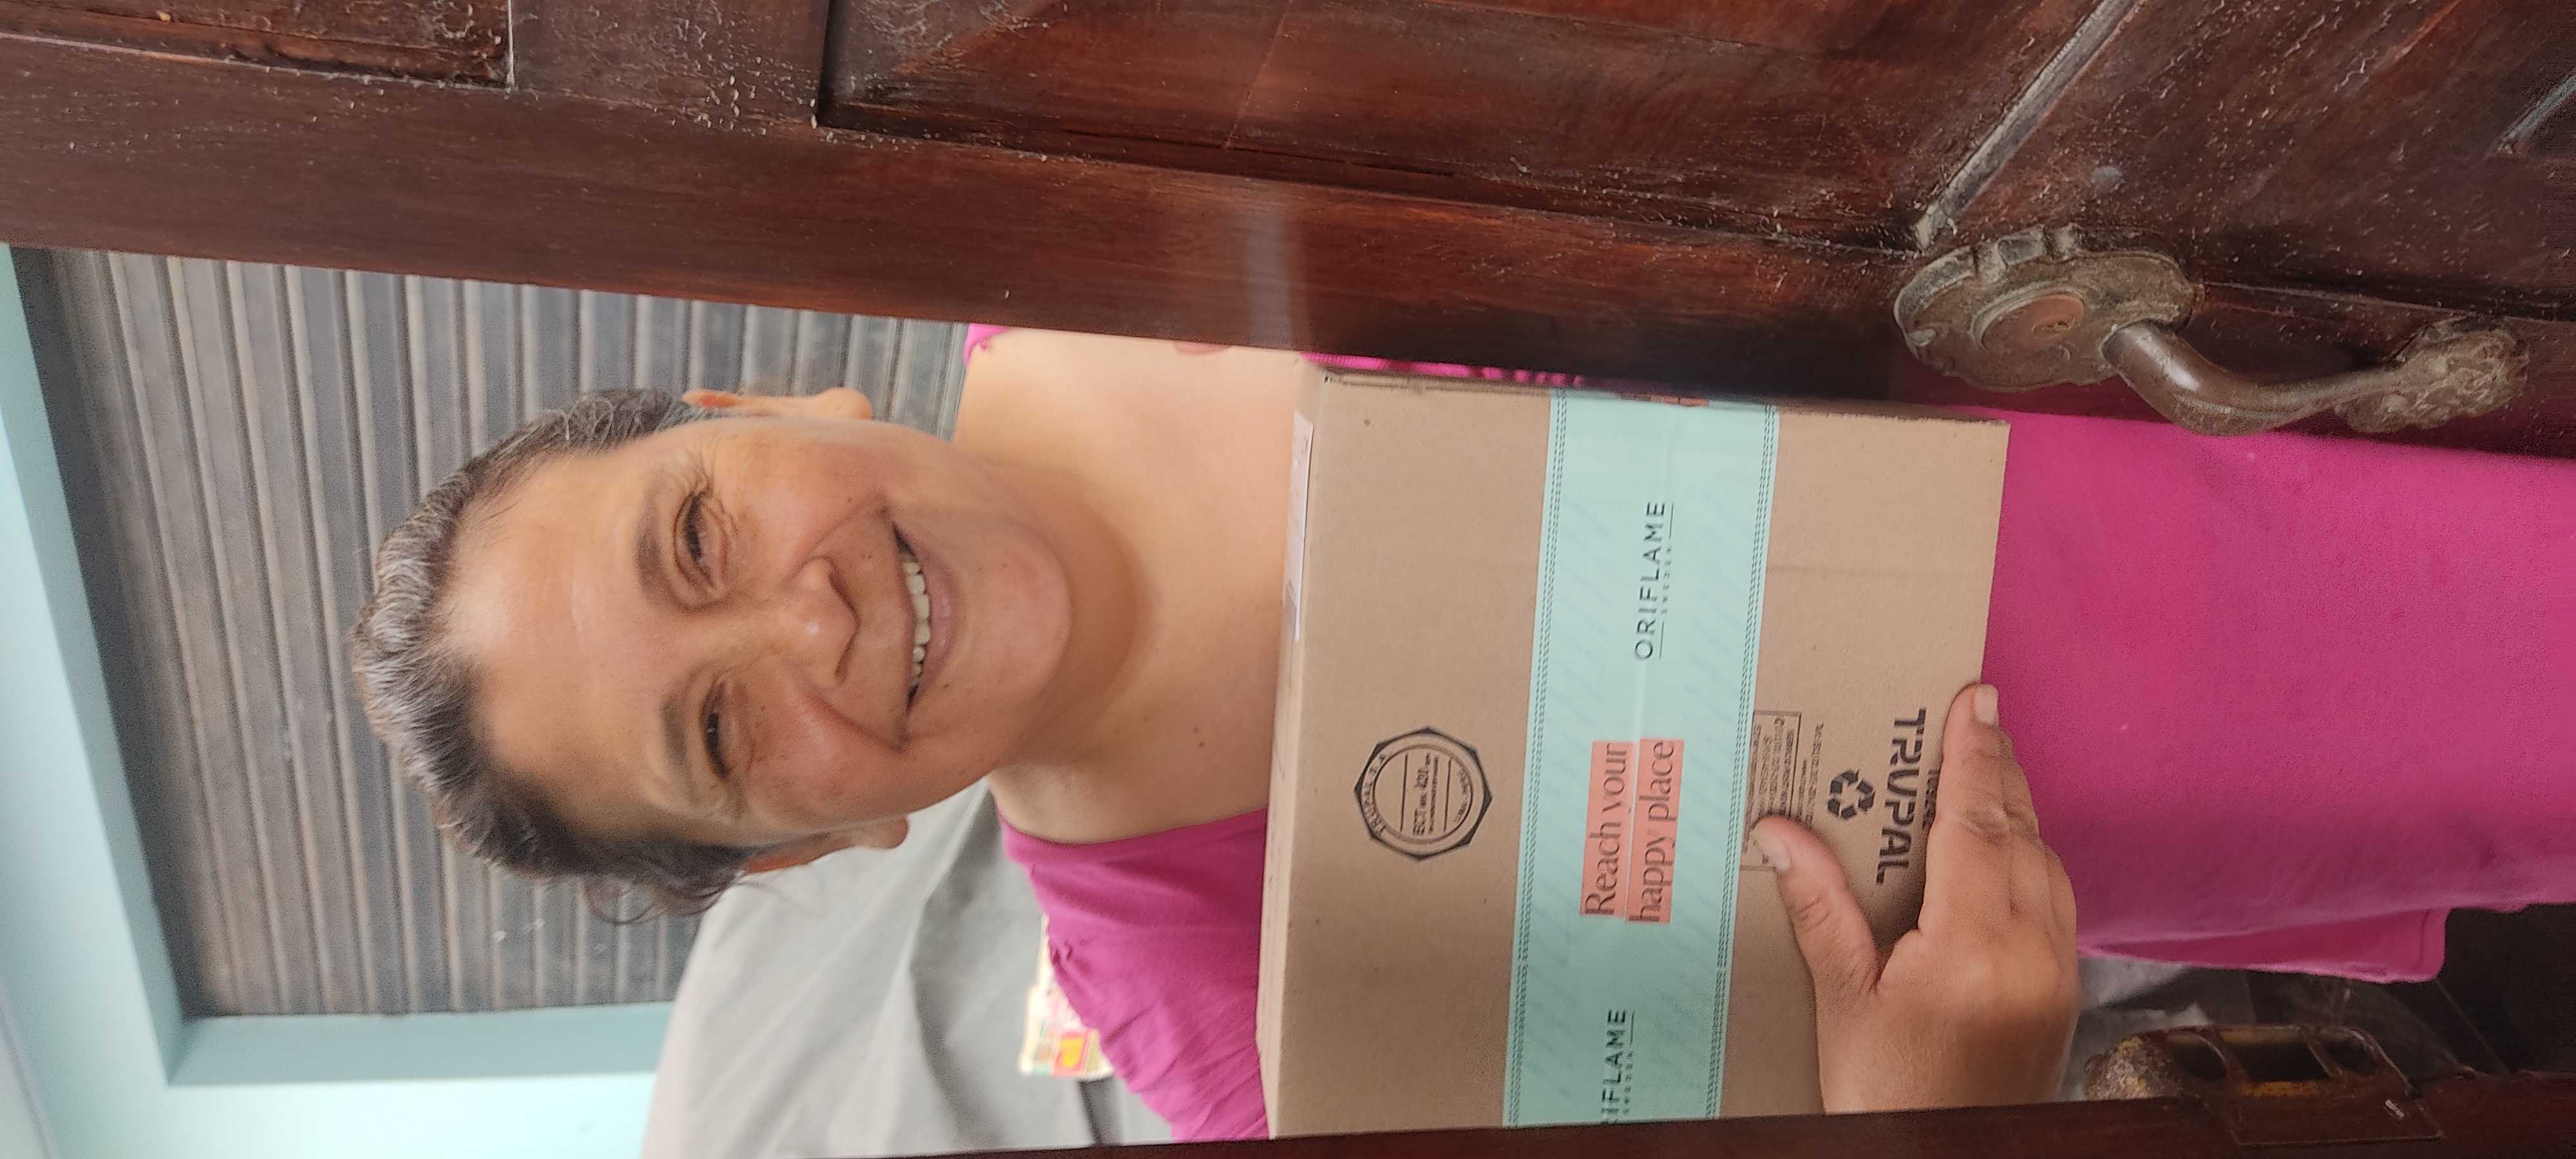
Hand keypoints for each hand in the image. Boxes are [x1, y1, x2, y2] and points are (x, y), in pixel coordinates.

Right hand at [1749, 683, 2080, 1112]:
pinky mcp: (2065, 994)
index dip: (1973, 757)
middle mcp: (2030, 952)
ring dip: (2018, 810)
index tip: (1972, 699)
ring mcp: (2058, 974)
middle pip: (2021, 832)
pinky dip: (2033, 857)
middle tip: (1978, 711)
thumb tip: (1779, 830)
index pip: (1976, 825)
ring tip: (1985, 767)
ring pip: (2049, 864)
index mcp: (1972, 947)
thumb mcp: (1843, 1001)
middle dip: (1998, 769)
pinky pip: (2058, 901)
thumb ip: (1821, 908)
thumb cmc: (1889, 1094)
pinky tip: (2005, 848)